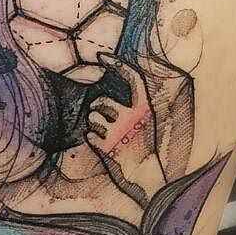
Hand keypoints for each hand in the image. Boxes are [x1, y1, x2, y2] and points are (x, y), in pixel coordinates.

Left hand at [84, 53, 165, 201]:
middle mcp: (132, 117)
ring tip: (108, 138)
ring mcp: (119, 132)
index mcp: (145, 109)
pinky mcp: (106, 147)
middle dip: (97, 109)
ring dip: (94, 126)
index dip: (116, 63)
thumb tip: (109, 94)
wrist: (147, 178)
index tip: (101, 56)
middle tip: (104, 121)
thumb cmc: (144, 149)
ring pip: (92, 117)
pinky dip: (92, 141)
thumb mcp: (145, 124)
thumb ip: (132, 108)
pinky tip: (105, 149)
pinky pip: (88, 135)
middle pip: (100, 101)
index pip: (133, 77)